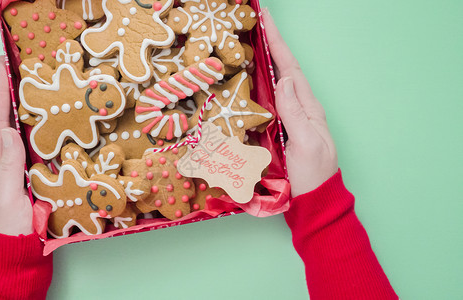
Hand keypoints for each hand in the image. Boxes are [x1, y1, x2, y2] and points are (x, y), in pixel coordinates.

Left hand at [0, 56, 32, 235]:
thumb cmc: (9, 229)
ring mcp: (21, 168)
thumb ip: (8, 167)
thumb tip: (9, 131)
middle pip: (8, 119)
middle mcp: (7, 160)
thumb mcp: (6, 199)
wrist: (18, 252)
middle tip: (22, 65)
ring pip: (24, 130)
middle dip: (12, 90)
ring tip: (37, 83)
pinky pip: (38, 146)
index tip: (2, 64)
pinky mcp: (36, 175)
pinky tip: (53, 120)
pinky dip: (42, 128)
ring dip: (27, 105)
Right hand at [262, 9, 337, 197]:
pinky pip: (268, 102)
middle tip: (254, 25)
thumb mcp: (307, 144)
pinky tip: (249, 81)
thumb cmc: (313, 175)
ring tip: (249, 44)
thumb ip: (296, 113)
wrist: (314, 201)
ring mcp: (290, 119)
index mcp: (309, 108)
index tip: (266, 20)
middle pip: (283, 70)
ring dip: (263, 62)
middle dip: (270, 45)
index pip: (291, 69)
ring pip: (275, 84)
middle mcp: (300, 109)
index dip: (278, 43)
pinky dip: (259, 85)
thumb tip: (284, 80)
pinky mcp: (279, 130)